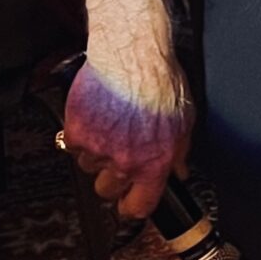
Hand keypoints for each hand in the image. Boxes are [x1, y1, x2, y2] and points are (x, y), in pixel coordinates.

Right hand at [64, 57, 192, 218]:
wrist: (131, 53)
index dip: (133, 206)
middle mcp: (124, 160)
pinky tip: (98, 115)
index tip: (130, 203)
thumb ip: (179, 151)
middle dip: (114, 176)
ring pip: (90, 167)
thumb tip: (178, 171)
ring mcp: (98, 149)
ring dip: (98, 152)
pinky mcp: (77, 133)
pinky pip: (75, 147)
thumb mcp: (184, 117)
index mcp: (154, 162)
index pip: (139, 206)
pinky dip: (83, 134)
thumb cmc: (160, 78)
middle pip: (108, 191)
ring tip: (112, 124)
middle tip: (120, 153)